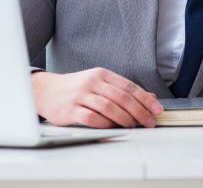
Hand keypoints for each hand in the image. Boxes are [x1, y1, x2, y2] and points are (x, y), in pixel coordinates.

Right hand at [31, 68, 162, 127]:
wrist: (46, 90)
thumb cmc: (75, 88)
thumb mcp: (99, 83)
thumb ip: (122, 90)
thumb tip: (149, 97)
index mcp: (101, 74)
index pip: (128, 85)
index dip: (145, 98)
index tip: (157, 109)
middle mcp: (91, 82)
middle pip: (121, 97)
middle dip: (139, 111)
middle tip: (149, 122)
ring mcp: (80, 96)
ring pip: (108, 107)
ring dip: (124, 119)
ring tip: (134, 126)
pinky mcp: (70, 110)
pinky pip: (91, 118)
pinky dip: (104, 124)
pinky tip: (112, 128)